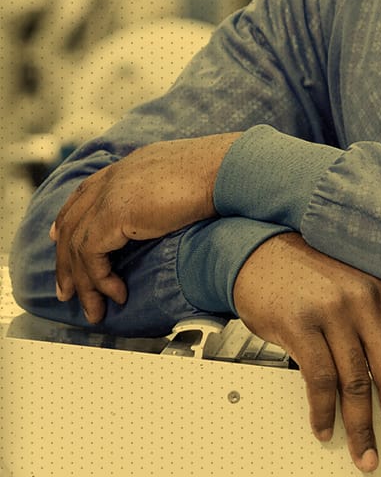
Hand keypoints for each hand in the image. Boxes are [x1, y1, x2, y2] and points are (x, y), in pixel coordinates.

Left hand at [50, 133, 240, 323]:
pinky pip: (92, 255)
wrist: (225, 169)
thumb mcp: (183, 180)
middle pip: (72, 221)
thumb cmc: (219, 173)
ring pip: (77, 244)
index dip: (69, 218)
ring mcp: (110, 193)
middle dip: (65, 261)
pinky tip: (117, 293)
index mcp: (129, 167)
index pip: (86, 192)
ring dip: (83, 283)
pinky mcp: (113, 213)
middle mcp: (114, 177)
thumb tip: (167, 211)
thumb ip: (163, 194)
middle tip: (66, 291)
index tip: (58, 239)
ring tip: (93, 309)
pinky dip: (100, 280)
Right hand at [233, 233, 380, 473]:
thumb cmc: (314, 278)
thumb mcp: (358, 292)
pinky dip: (323, 412)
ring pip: (356, 383)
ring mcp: (333, 311)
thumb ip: (380, 330)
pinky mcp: (300, 323)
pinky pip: (318, 379)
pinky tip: (325, 429)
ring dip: (361, 428)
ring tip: (365, 457)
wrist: (264, 252)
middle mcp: (366, 301)